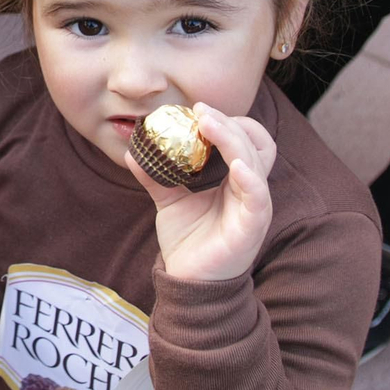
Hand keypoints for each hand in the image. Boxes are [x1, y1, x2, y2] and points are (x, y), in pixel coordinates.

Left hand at [124, 104, 276, 282]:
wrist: (187, 280)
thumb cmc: (187, 239)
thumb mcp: (168, 199)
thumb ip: (155, 175)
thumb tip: (132, 151)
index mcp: (234, 178)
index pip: (243, 139)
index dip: (227, 121)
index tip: (197, 109)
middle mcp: (249, 188)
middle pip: (252, 143)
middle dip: (229, 122)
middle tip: (201, 110)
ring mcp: (253, 207)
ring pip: (254, 162)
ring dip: (233, 138)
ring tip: (209, 123)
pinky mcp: (251, 227)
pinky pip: (258, 197)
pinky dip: (250, 178)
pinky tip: (236, 165)